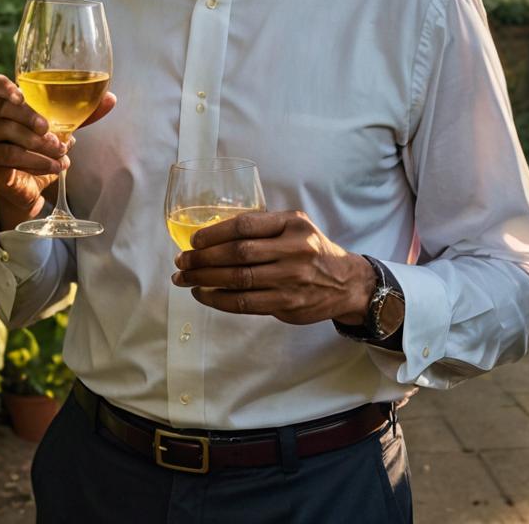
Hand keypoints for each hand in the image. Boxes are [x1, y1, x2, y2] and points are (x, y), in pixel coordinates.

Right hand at [0, 73, 116, 228]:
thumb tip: (111, 98)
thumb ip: (83, 113)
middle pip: (3, 108)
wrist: (31, 185)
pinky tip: (54, 167)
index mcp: (4, 101)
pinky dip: (35, 160)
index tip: (20, 95)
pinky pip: (9, 155)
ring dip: (38, 143)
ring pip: (7, 132)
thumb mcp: (64, 128)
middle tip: (51, 130)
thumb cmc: (44, 147)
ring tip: (61, 153)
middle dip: (31, 117)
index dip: (2, 86)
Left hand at [171, 210, 375, 325]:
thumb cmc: (311, 250)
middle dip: (203, 258)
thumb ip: (265, 226)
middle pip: (238, 253)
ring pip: (238, 280)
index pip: (246, 225)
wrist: (346, 283)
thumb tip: (214, 232)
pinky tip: (203, 294)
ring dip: (204, 280)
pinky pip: (244, 303)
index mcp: (292, 224)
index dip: (215, 232)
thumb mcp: (296, 226)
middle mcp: (293, 250)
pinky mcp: (287, 305)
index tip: (194, 239)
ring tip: (184, 279)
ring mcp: (291, 279)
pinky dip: (218, 299)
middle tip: (182, 261)